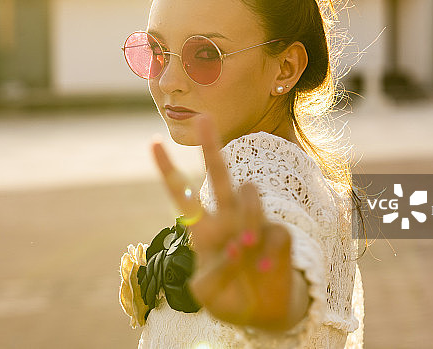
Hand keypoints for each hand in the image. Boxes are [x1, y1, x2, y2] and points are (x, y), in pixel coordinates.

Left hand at [151, 115, 310, 330]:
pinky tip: (263, 268)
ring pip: (249, 192)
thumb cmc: (230, 298)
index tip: (154, 142)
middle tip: (203, 118)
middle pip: (219, 175)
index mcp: (203, 229)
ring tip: (243, 247)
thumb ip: (211, 275)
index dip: (168, 169)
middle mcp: (227, 219)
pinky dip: (266, 251)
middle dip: (211, 147)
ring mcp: (254, 223)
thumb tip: (235, 248)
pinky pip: (273, 230)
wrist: (264, 313)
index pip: (182, 194)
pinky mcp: (278, 234)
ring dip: (246, 216)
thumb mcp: (208, 294)